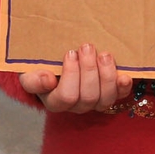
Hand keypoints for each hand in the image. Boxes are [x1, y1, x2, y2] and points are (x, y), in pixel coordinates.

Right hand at [20, 44, 134, 112]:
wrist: (56, 66)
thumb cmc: (42, 69)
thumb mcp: (29, 73)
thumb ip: (32, 80)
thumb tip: (47, 80)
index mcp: (55, 102)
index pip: (67, 96)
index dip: (71, 74)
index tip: (70, 52)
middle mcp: (77, 107)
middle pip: (88, 96)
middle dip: (90, 69)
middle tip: (87, 47)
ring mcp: (95, 103)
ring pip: (105, 98)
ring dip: (107, 75)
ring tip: (104, 54)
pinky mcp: (110, 95)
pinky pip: (121, 97)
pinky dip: (124, 86)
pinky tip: (125, 76)